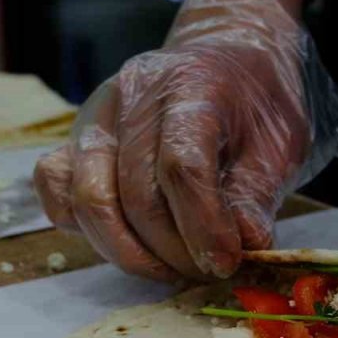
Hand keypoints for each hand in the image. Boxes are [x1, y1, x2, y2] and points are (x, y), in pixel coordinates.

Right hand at [34, 0, 337, 280]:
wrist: (227, 65)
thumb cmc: (254, 108)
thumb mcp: (280, 143)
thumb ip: (258, 195)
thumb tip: (245, 246)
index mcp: (190, 84)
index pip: (181, 164)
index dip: (202, 224)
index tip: (225, 263)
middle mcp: (131, 95)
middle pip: (135, 193)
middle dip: (172, 251)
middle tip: (206, 272)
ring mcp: (92, 117)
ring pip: (89, 201)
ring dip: (130, 253)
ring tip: (173, 267)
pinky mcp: (70, 142)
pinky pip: (56, 193)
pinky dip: (86, 230)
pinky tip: (132, 243)